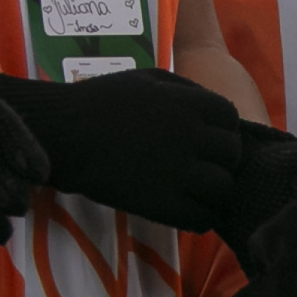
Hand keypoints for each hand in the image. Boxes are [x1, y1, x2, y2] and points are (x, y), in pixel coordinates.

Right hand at [0, 65, 253, 230]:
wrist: (63, 135)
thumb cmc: (99, 102)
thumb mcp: (146, 78)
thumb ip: (184, 89)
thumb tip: (212, 105)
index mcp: (188, 104)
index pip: (230, 118)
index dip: (223, 130)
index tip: (207, 139)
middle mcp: (190, 137)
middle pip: (232, 155)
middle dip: (221, 160)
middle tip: (202, 166)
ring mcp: (178, 173)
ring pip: (223, 189)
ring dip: (214, 191)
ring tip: (196, 191)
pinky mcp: (162, 205)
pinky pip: (202, 218)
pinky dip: (199, 216)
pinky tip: (185, 210)